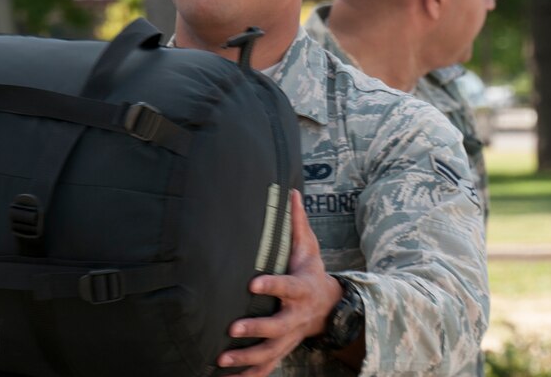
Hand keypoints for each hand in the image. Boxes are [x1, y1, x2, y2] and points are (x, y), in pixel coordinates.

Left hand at [217, 189, 342, 375]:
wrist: (329, 307)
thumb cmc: (311, 272)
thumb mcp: (309, 247)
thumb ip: (297, 222)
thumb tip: (292, 191)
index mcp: (301, 289)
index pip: (286, 287)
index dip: (271, 286)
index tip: (252, 283)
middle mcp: (295, 317)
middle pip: (277, 327)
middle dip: (255, 329)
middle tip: (232, 328)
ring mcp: (289, 337)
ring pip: (269, 353)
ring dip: (246, 359)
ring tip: (221, 360)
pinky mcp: (283, 350)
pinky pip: (266, 368)